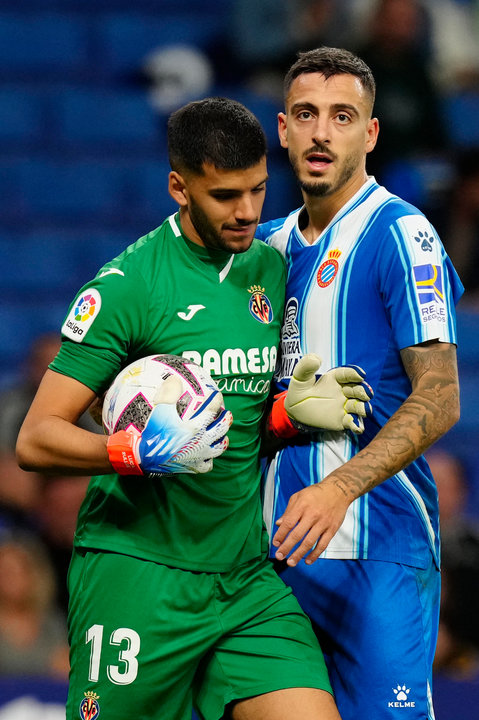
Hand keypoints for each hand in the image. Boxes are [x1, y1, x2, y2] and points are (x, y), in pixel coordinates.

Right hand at [107, 375, 231, 475]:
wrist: (146, 459)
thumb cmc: (154, 434)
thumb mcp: (160, 411)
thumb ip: (169, 394)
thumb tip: (175, 380)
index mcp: (195, 427)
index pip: (211, 411)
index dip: (216, 401)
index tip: (218, 395)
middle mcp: (201, 442)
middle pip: (221, 429)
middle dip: (226, 420)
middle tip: (227, 414)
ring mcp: (199, 456)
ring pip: (219, 448)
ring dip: (223, 440)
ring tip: (223, 436)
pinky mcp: (194, 467)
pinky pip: (207, 465)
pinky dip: (209, 460)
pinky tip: (207, 456)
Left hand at [272, 481, 348, 565]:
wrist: (338, 490)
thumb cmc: (315, 493)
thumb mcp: (299, 496)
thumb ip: (288, 511)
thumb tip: (278, 524)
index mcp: (302, 506)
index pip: (288, 523)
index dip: (280, 535)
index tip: (275, 543)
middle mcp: (312, 515)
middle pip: (297, 535)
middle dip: (287, 548)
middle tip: (279, 557)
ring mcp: (323, 523)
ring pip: (309, 542)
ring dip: (299, 554)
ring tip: (290, 563)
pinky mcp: (332, 529)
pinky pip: (323, 544)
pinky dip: (315, 554)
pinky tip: (307, 561)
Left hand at [285, 353, 371, 432]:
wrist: (295, 411)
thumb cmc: (300, 391)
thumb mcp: (300, 377)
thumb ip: (306, 366)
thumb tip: (316, 358)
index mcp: (336, 378)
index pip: (348, 374)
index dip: (354, 374)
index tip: (360, 375)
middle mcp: (344, 391)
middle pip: (358, 389)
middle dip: (363, 391)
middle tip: (365, 394)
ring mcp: (345, 406)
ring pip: (359, 406)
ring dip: (363, 408)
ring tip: (364, 410)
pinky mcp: (343, 420)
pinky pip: (352, 422)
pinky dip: (356, 425)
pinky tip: (357, 427)